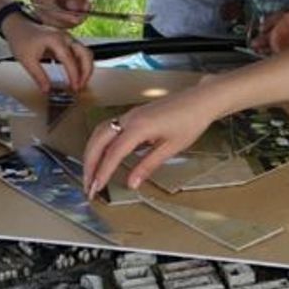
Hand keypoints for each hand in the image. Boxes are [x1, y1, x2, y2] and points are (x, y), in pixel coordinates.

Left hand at [1, 13, 92, 92]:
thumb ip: (39, 76)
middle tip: (80, 86)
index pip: (70, 60)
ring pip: (85, 53)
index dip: (74, 75)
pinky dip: (81, 64)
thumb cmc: (21, 38)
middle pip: (86, 54)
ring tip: (79, 82)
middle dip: (86, 72)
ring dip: (85, 68)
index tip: (75, 87)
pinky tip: (76, 74)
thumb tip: (47, 89)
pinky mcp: (67, 42)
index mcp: (55, 40)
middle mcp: (65, 37)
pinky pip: (80, 53)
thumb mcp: (27, 60)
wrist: (18, 26)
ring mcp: (67, 38)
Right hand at [82, 88, 217, 196]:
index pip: (113, 153)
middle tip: (88, 185)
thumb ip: (148, 165)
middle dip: (89, 163)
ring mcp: (130, 114)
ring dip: (92, 152)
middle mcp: (130, 118)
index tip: (96, 187)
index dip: (102, 172)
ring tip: (91, 172)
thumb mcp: (171, 148)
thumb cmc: (190, 121)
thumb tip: (132, 182)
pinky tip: (103, 155)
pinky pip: (109, 128)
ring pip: (100, 133)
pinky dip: (100, 143)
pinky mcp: (133, 114)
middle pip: (98, 141)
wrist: (200, 100)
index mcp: (139, 127)